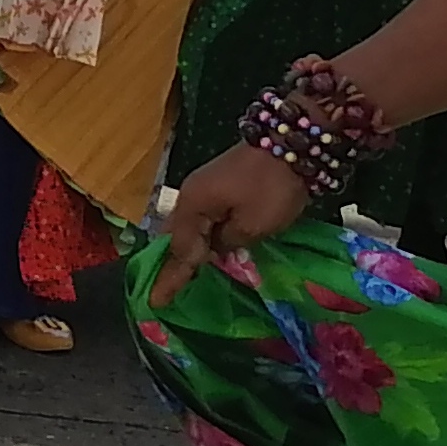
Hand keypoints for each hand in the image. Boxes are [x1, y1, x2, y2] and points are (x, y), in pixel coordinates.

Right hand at [150, 144, 313, 305]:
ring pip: (188, 227)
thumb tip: (217, 248)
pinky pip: (201, 219)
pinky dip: (200, 237)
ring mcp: (204, 188)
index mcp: (192, 207)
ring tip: (181, 275)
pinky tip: (205, 249)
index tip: (155, 302)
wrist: (292, 143)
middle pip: (175, 236)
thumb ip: (228, 243)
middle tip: (164, 290)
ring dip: (186, 250)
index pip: (180, 250)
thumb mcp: (253, 225)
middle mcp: (190, 197)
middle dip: (171, 263)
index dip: (171, 278)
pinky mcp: (220, 185)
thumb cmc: (270, 187)